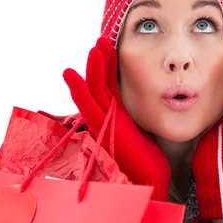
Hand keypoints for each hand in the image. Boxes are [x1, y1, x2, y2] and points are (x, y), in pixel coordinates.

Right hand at [63, 37, 170, 200]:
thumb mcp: (144, 135)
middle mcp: (106, 120)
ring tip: (96, 45)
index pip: (109, 89)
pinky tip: (72, 72)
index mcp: (115, 120)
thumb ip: (137, 121)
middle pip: (98, 86)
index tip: (111, 51)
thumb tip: (145, 110)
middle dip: (100, 63)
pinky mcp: (104, 129)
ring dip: (94, 67)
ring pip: (93, 90)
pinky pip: (89, 105)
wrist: (150, 182)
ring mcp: (103, 124)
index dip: (108, 69)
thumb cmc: (150, 164)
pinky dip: (79, 88)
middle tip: (102, 41)